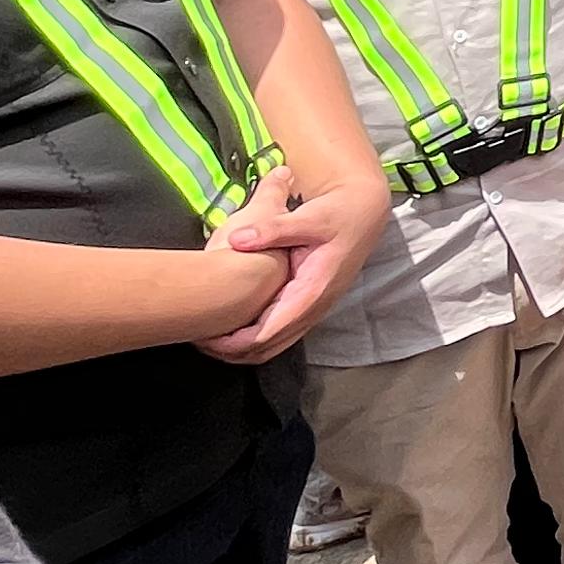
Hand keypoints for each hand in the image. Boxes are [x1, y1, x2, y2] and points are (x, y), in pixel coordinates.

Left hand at [197, 162, 395, 362]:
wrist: (365, 212)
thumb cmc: (338, 214)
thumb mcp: (308, 217)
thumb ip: (273, 228)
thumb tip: (237, 238)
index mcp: (312, 290)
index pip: (269, 332)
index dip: (235, 342)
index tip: (206, 339)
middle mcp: (314, 307)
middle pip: (268, 348)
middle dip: (232, 351)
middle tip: (198, 341)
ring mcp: (313, 309)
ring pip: (274, 346)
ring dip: (242, 349)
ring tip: (210, 340)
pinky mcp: (310, 305)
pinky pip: (281, 334)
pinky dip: (255, 338)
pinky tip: (235, 327)